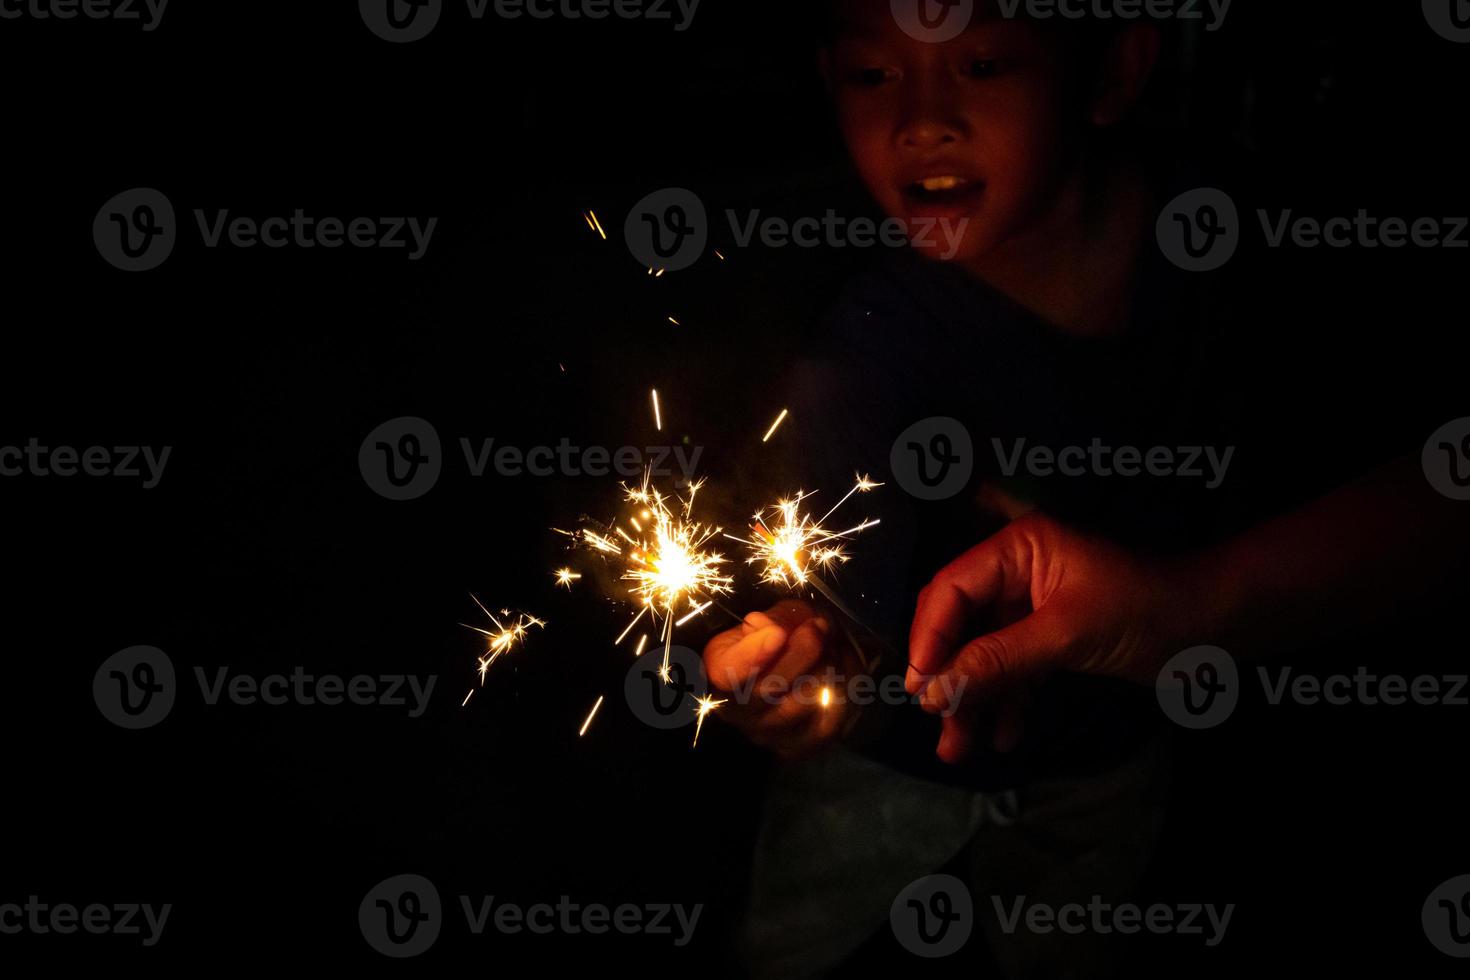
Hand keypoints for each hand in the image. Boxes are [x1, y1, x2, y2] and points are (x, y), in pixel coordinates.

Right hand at [702, 599, 863, 759]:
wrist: (809, 662)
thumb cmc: (784, 634)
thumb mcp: (776, 617)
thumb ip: (773, 621)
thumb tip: (771, 629)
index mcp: (719, 669)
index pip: (727, 672)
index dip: (752, 655)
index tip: (777, 634)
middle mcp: (734, 708)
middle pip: (768, 689)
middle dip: (802, 653)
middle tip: (819, 627)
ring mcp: (763, 732)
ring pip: (801, 707)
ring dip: (827, 671)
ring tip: (834, 648)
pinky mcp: (793, 747)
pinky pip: (825, 726)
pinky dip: (842, 697)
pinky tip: (842, 676)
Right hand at [907, 512, 1212, 762]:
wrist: (1215, 630)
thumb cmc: (1144, 613)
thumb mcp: (1066, 636)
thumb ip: (997, 661)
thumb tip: (933, 690)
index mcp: (1017, 549)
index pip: (952, 589)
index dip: (930, 637)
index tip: (920, 687)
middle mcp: (1017, 571)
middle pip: (960, 624)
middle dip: (948, 675)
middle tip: (937, 721)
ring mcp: (1032, 607)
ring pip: (983, 654)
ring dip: (973, 699)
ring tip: (959, 749)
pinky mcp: (1051, 639)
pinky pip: (1013, 670)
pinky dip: (1007, 702)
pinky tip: (1005, 737)